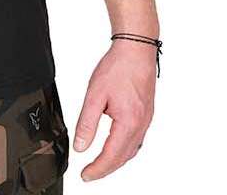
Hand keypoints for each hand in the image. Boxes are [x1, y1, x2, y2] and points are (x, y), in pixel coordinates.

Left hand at [73, 39, 156, 181]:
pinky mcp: (146, 113)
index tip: (85, 175)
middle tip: (90, 174)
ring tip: (101, 164)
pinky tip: (117, 145)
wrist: (136, 50)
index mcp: (128, 123)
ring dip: (116, 160)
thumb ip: (87, 123)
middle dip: (106, 169)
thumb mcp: (94, 96)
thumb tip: (80, 146)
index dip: (97, 169)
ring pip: (132, 150)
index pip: (111, 156)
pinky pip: (137, 139)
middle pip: (123, 157)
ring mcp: (146, 120)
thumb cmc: (118, 68)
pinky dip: (125, 148)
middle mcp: (141, 125)